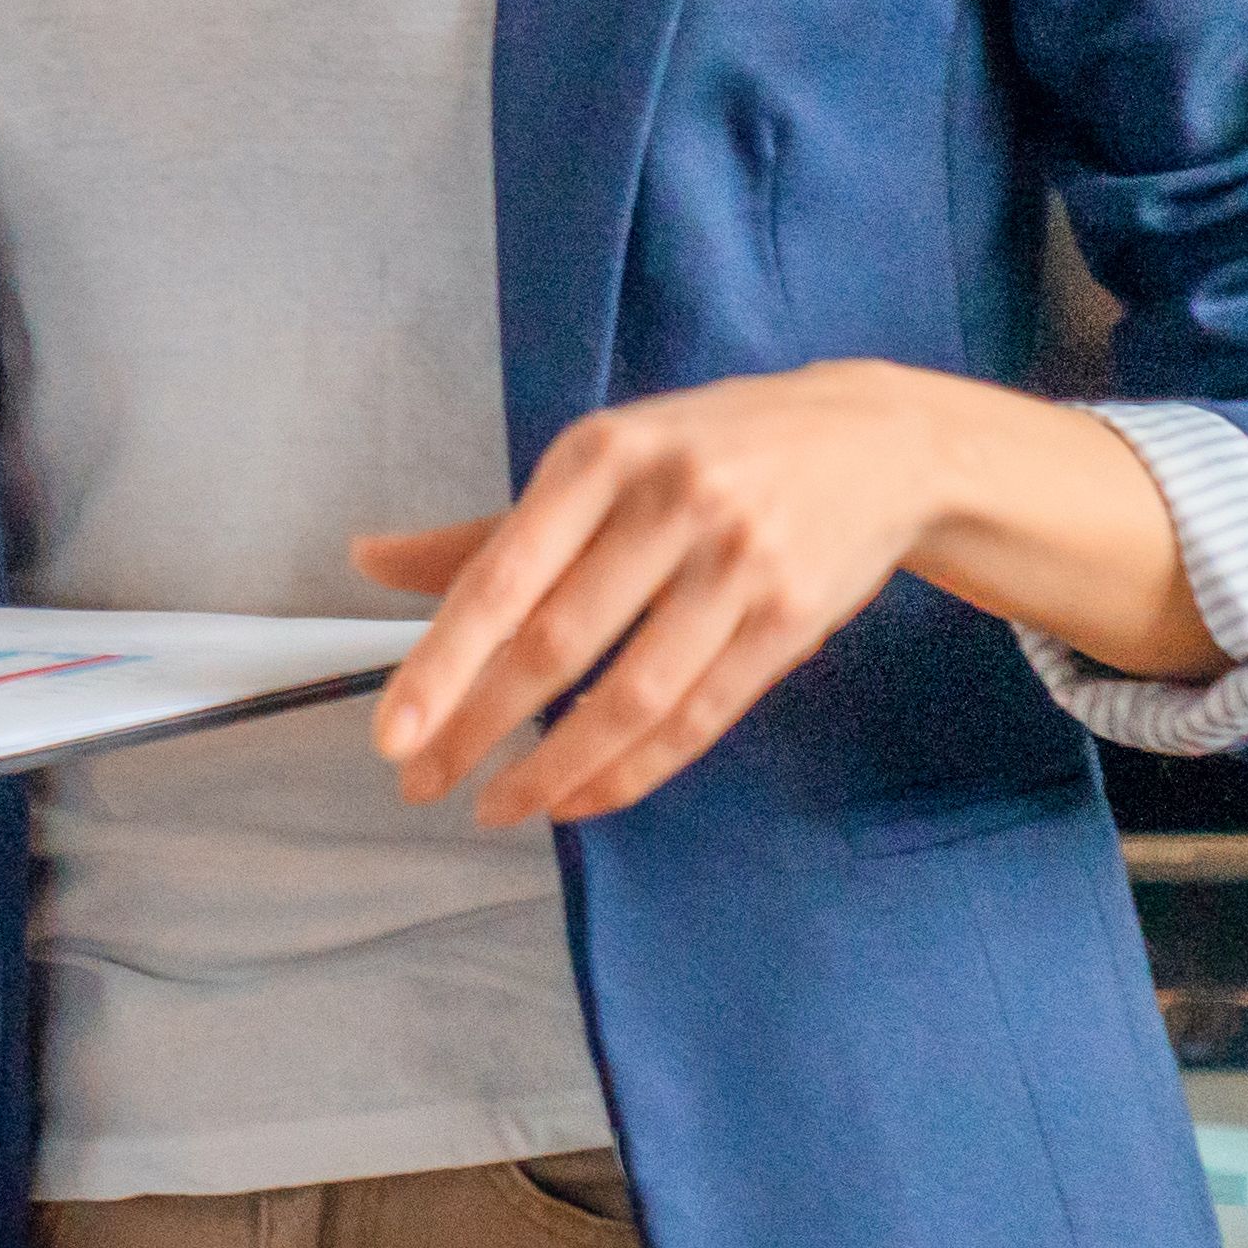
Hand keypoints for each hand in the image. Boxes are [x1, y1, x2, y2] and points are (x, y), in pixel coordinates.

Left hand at [357, 360, 1209, 827]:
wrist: (881, 442)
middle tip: (419, 782)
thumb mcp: (599, 460)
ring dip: (554, 766)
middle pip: (558, 645)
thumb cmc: (705, 452)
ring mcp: (738, 565)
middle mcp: (669, 506)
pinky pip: (699, 716)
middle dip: (479, 727)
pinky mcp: (793, 619)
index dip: (441, 662)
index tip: (390, 734)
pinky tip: (578, 797)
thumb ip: (488, 530)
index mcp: (600, 456)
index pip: (501, 576)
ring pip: (631, 695)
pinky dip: (632, 769)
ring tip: (495, 805)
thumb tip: (366, 560)